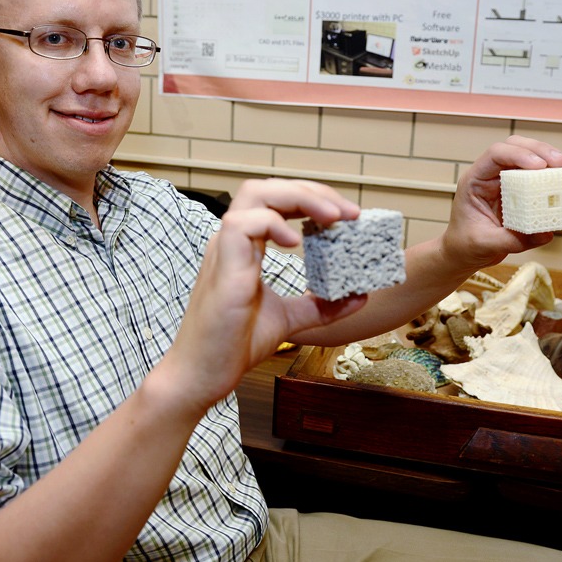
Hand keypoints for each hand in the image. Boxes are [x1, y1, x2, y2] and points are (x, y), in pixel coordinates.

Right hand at [165, 179, 366, 410]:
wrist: (203, 374)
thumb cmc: (233, 345)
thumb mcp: (289, 319)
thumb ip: (320, 306)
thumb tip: (358, 296)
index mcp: (246, 247)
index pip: (277, 201)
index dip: (314, 200)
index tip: (349, 216)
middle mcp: (232, 240)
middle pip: (269, 188)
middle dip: (313, 191)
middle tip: (349, 213)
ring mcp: (225, 250)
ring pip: (256, 194)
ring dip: (299, 198)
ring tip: (332, 218)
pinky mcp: (223, 266)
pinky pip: (242, 224)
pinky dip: (273, 224)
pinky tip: (297, 243)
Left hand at [442, 135, 561, 271]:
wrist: (463, 252)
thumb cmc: (466, 245)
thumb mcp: (484, 245)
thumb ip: (512, 240)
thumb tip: (546, 233)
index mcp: (475, 181)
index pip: (495, 154)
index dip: (519, 154)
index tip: (540, 166)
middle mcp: (490, 175)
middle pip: (515, 146)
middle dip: (540, 150)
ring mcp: (505, 180)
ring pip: (528, 155)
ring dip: (549, 158)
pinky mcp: (518, 190)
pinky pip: (536, 175)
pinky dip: (551, 174)